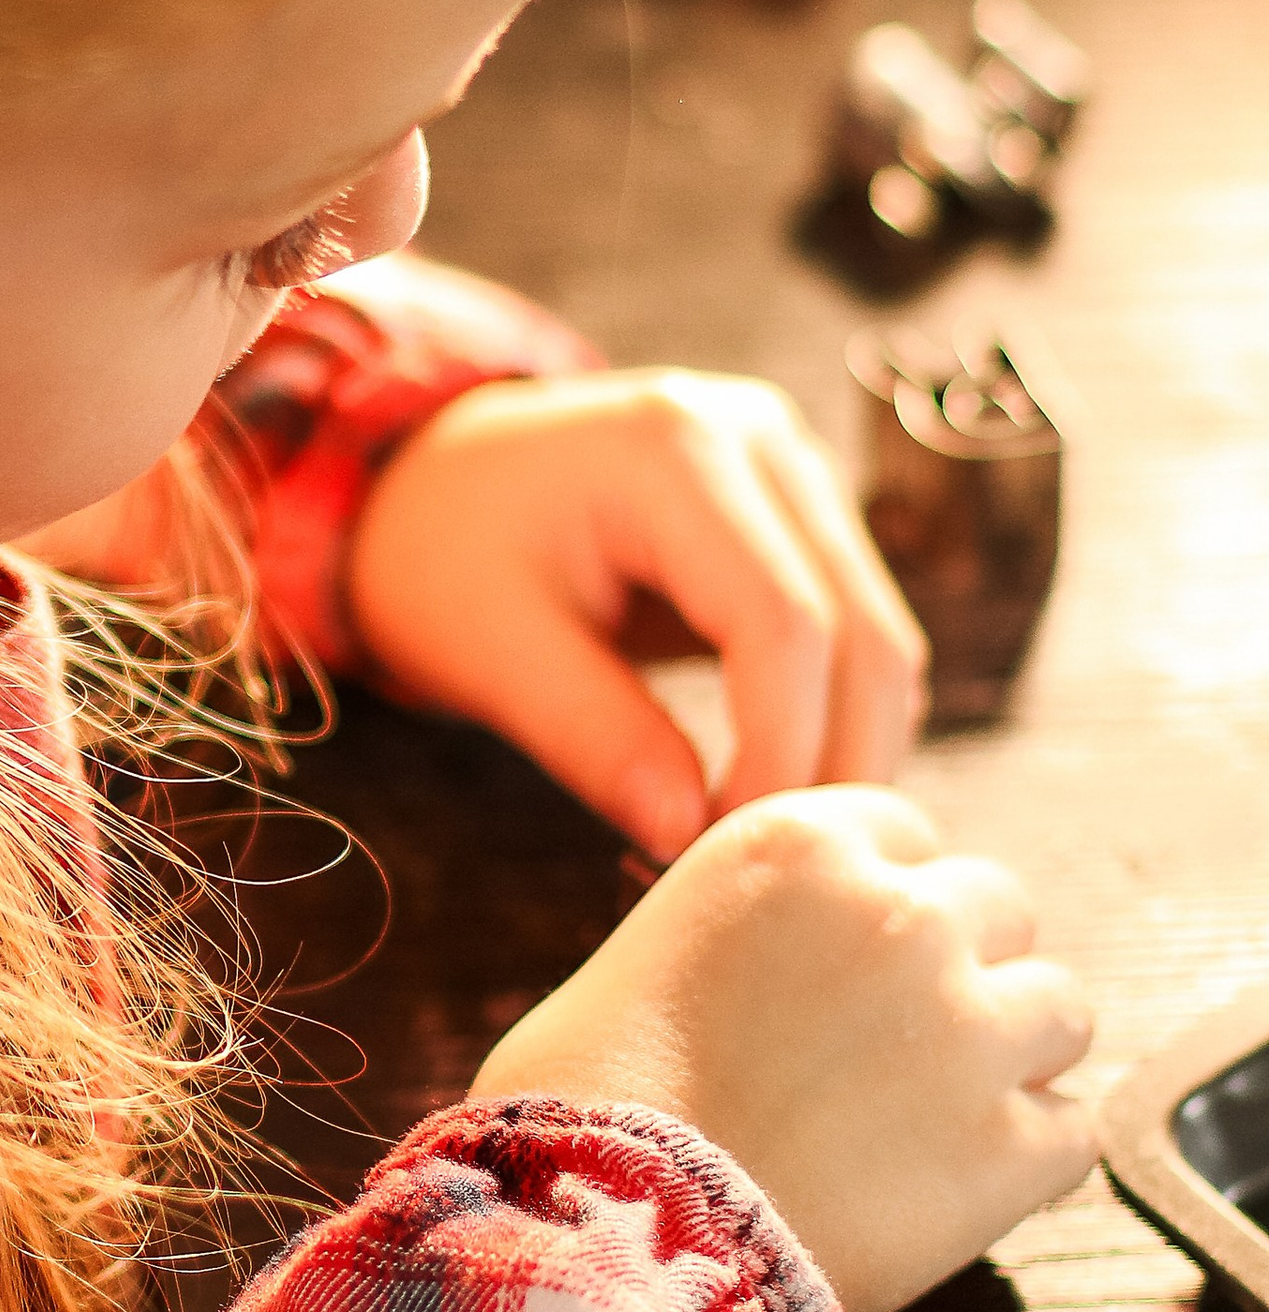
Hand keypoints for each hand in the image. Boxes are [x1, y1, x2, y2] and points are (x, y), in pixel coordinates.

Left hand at [346, 368, 927, 858]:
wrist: (432, 482)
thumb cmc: (443, 554)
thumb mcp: (490, 650)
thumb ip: (593, 738)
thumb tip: (691, 837)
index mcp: (675, 449)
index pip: (785, 622)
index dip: (780, 753)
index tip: (726, 850)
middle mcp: (760, 440)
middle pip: (862, 632)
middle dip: (829, 767)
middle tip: (762, 871)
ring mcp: (792, 470)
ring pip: (880, 639)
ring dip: (843, 752)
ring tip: (754, 836)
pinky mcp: (802, 515)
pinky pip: (856, 634)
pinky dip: (831, 719)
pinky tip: (767, 784)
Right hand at [470, 787, 1093, 1311]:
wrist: (607, 1227)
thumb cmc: (591, 1099)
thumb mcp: (653, 943)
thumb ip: (755, 923)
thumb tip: (796, 961)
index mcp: (800, 844)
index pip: (907, 835)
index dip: (884, 902)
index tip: (856, 960)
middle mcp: (901, 913)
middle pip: (999, 907)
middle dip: (961, 967)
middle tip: (897, 1046)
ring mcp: (967, 1027)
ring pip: (1061, 1009)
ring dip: (1014, 1055)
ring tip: (936, 1116)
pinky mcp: (1009, 1146)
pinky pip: (1074, 1130)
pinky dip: (1031, 1158)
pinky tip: (956, 1185)